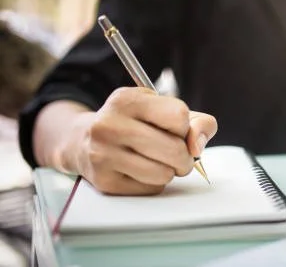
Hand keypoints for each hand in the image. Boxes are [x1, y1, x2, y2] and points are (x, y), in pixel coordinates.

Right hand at [69, 87, 216, 194]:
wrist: (83, 140)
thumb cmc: (134, 123)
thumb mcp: (161, 108)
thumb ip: (195, 121)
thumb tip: (198, 146)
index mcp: (128, 100)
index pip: (178, 116)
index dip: (185, 127)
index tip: (176, 129)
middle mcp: (110, 125)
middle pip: (174, 149)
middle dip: (185, 156)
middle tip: (179, 155)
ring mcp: (103, 154)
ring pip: (164, 173)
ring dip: (170, 171)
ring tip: (159, 162)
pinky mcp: (104, 181)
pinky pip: (151, 189)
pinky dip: (155, 183)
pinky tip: (142, 171)